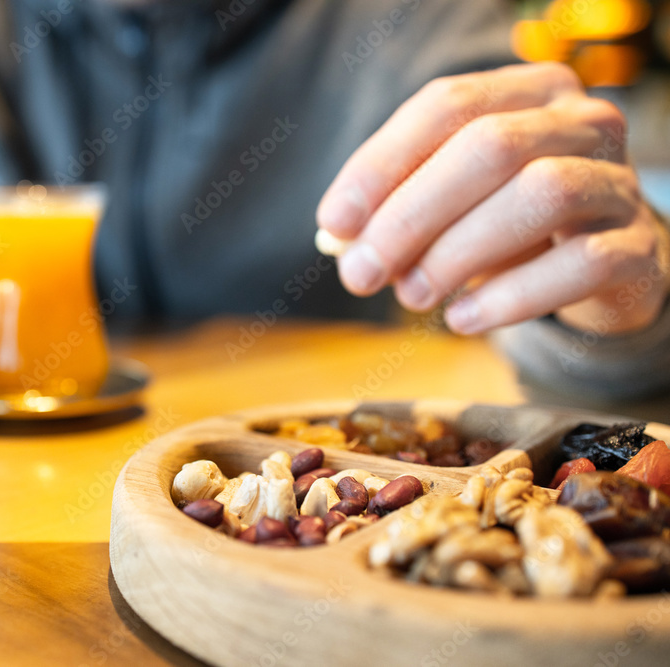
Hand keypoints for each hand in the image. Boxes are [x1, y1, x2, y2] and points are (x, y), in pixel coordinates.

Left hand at [317, 62, 669, 335]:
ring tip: (411, 296)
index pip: (447, 105)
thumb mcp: (449, 204)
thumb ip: (396, 208)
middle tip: (361, 274)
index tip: (334, 223)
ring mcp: (619, 181)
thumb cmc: (505, 224)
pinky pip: (582, 264)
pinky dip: (510, 297)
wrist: (598, 266)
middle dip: (410, 215)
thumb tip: (342, 238)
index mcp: (528, 92)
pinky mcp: (639, 247)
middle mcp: (582, 121)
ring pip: (540, 194)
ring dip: (457, 253)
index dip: (381, 164)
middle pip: (490, 146)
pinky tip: (462, 319)